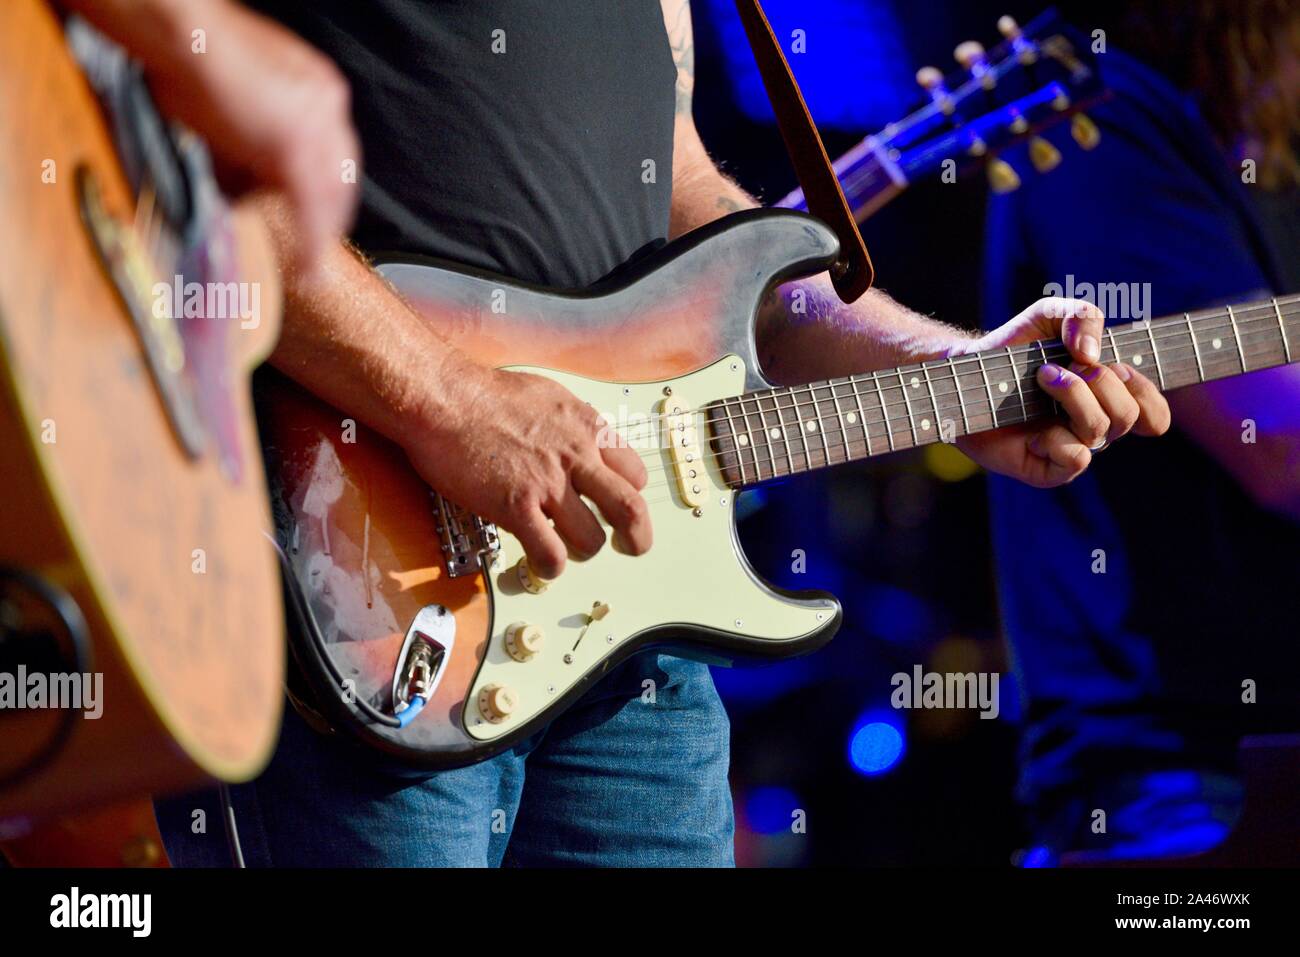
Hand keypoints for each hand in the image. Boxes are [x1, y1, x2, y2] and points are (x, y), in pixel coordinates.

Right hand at [72, 0, 360, 276]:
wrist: (181, 34)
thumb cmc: (190, 60)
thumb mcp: (239, 105)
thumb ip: (255, 142)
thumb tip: (247, 185)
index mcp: (320, 90)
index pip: (335, 156)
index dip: (326, 195)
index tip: (317, 220)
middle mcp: (328, 105)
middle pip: (340, 179)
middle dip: (329, 221)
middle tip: (317, 257)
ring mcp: (316, 125)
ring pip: (328, 198)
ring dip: (316, 236)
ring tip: (305, 265)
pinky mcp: (294, 147)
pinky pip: (310, 209)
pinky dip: (310, 245)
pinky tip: (307, 271)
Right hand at [404, 359, 652, 578]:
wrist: (444, 398)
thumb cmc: (486, 393)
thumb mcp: (549, 397)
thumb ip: (571, 426)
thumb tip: (580, 441)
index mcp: (587, 429)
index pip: (635, 473)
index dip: (629, 493)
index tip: (615, 502)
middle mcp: (576, 457)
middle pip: (630, 509)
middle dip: (637, 537)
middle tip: (630, 547)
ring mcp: (547, 485)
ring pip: (591, 540)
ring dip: (582, 551)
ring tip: (564, 547)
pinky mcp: (515, 507)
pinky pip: (549, 554)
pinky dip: (550, 566)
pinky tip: (540, 560)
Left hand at [953, 298, 1170, 486]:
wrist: (965, 372)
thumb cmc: (1013, 347)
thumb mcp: (1049, 315)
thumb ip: (1082, 315)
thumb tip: (1092, 355)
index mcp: (1106, 399)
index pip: (1153, 414)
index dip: (1145, 392)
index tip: (1117, 367)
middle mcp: (1093, 426)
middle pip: (1127, 416)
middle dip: (1098, 382)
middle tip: (1057, 367)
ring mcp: (1069, 448)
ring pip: (1099, 431)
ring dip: (1072, 396)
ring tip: (1041, 379)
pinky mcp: (1045, 469)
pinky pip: (1076, 460)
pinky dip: (1058, 439)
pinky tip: (1032, 430)